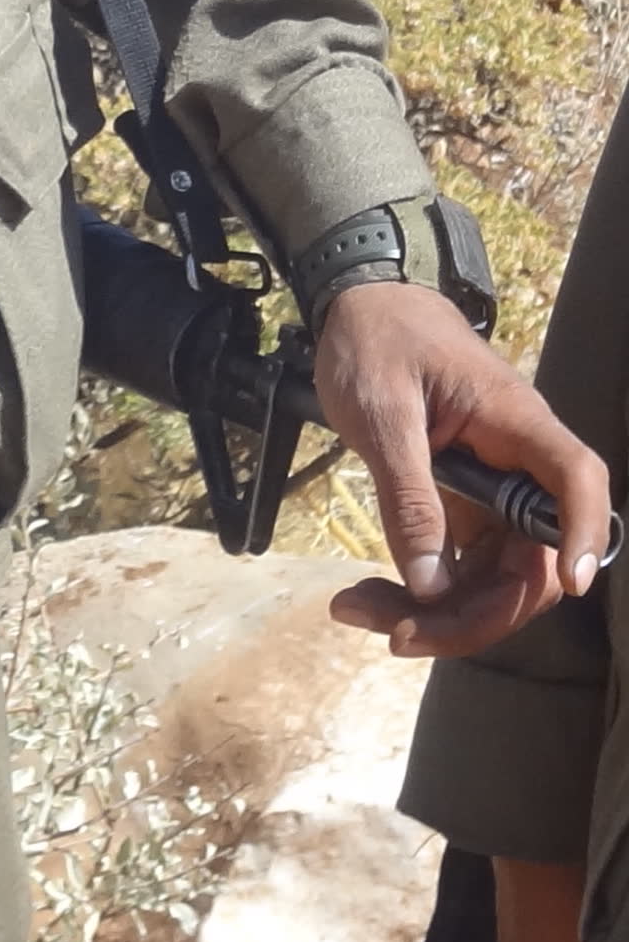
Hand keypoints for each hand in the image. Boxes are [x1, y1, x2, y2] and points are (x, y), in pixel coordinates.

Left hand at [316, 277, 611, 658]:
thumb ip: (408, 496)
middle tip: (396, 634)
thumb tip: (430, 587)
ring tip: (357, 610)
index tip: (569, 584)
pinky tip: (366, 599)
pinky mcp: (464, 508)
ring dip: (439, 615)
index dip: (582, 534)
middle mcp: (517, 466)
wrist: (358, 307)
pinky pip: (461, 569)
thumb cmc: (376, 341)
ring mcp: (493, 493)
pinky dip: (419, 593)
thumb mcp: (381, 414)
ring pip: (495, 579)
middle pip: (532, 561)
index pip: (576, 480)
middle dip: (475, 614)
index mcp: (513, 423)